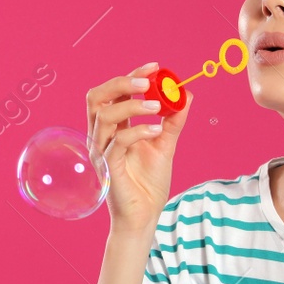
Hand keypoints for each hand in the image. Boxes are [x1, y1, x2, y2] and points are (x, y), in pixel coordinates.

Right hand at [86, 61, 192, 233]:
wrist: (145, 216)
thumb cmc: (148, 184)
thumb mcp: (165, 145)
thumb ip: (173, 121)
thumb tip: (186, 94)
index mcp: (112, 129)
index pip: (113, 93)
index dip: (130, 75)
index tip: (155, 67)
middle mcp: (102, 137)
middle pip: (97, 97)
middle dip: (121, 82)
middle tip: (147, 80)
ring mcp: (102, 151)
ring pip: (105, 115)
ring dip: (133, 105)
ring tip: (157, 106)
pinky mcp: (108, 167)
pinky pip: (118, 141)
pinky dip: (138, 130)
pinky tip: (156, 130)